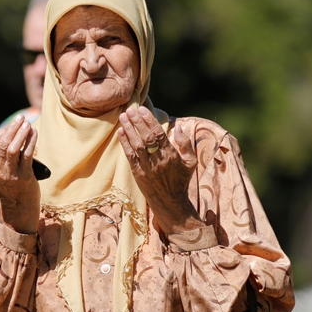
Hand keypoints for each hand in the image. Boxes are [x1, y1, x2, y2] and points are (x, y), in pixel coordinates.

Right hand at [0, 115, 39, 233]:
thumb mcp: (1, 171)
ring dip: (21, 133)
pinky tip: (34, 133)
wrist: (19, 207)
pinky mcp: (24, 176)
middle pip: (3, 144)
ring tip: (27, 123)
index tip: (11, 125)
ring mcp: (10, 174)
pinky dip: (30, 141)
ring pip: (13, 148)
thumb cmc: (12, 185)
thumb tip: (11, 132)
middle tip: (20, 117)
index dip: (1, 131)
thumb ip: (2, 156)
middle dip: (12, 128)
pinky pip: (27, 155)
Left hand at [116, 107, 204, 234]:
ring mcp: (147, 167)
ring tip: (123, 117)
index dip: (149, 121)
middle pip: (146, 138)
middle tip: (130, 110)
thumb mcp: (191, 162)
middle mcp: (158, 160)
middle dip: (137, 122)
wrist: (170, 201)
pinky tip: (120, 132)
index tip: (142, 110)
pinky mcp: (138, 173)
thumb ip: (186, 144)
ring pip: (136, 145)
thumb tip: (179, 127)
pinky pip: (130, 156)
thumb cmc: (181, 180)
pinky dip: (125, 143)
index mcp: (171, 155)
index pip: (159, 134)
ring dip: (129, 130)